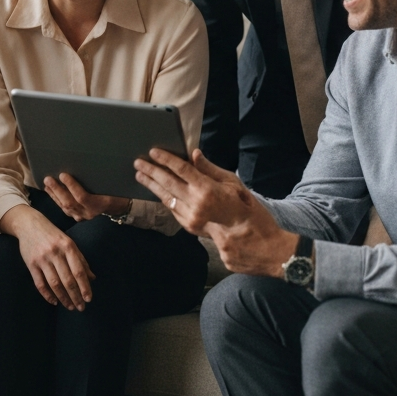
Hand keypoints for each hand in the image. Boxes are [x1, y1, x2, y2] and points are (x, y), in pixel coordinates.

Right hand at [0, 205, 95, 310]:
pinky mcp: (31, 264)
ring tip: (70, 307)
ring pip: (55, 284)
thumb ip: (81, 260)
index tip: (89, 299)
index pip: (79, 271)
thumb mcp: (69, 243)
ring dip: (63, 298)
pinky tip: (54, 301)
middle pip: (67, 279)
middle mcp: (55, 253)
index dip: (84, 286)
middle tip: (81, 308)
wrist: (29, 224)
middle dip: (75, 296)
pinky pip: (40, 284)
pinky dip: (47, 295)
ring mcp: (42, 259)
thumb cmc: (53, 235)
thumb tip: (92, 278)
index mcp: (68, 246)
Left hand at [44, 173, 128, 221]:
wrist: (121, 206)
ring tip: (46, 184)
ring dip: (54, 195)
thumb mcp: (112, 183)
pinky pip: (66, 210)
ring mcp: (83, 217)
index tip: (63, 174)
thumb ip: (101, 177)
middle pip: (70, 203)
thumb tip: (87, 162)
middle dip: (57, 190)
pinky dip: (57, 200)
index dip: (71, 186)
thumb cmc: (118, 191)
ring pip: (65, 208)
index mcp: (101, 204)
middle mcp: (90, 212)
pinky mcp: (79, 217)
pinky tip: (51, 193)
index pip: (82, 197)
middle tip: (48, 179)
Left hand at [135, 148, 297, 276]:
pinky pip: (175, 212)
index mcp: (208, 191)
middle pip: (168, 184)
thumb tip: (195, 155)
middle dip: (151, 172)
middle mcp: (196, 205)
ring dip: (153, 186)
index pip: (181, 170)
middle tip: (138, 163)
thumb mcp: (234, 185)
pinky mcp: (192, 231)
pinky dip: (166, 200)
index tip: (153, 151)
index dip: (166, 159)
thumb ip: (211, 170)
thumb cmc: (250, 211)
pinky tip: (160, 193)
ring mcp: (192, 221)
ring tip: (141, 176)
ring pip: (167, 199)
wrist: (258, 244)